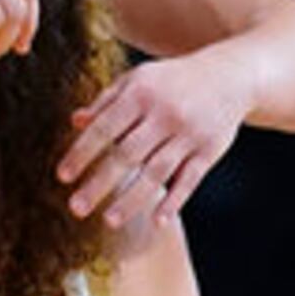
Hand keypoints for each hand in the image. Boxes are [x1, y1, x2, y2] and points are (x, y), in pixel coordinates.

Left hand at [61, 51, 254, 225]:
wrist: (231, 74)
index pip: (104, 127)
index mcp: (141, 94)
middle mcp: (164, 114)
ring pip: (156, 171)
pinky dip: (175, 201)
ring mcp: (189, 134)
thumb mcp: (139, 79)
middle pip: (126, 154)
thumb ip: (107, 101)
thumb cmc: (175, 79)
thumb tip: (75, 121)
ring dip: (132, 199)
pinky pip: (190, 180)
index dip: (82, 153)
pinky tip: (158, 220)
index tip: (62, 177)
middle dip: (99, 183)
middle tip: (76, 208)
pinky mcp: (209, 150)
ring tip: (109, 221)